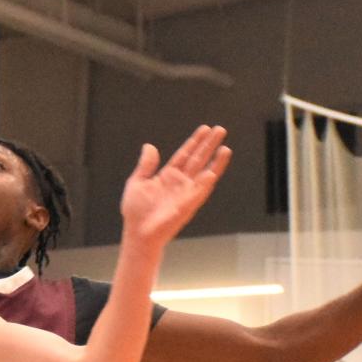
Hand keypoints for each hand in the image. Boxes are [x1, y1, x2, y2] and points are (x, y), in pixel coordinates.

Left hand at [120, 125, 230, 251]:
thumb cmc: (136, 211)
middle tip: (220, 130)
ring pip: (205, 174)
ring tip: (225, 148)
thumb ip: (146, 165)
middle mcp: (180, 183)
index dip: (195, 141)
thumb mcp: (137, 182)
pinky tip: (212, 173)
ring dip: (215, 162)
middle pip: (198, 159)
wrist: (137, 232)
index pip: (185, 154)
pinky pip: (199, 193)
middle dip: (209, 145)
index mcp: (168, 175)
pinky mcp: (187, 206)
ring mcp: (186, 193)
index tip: (205, 129)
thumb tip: (149, 146)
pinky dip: (205, 183)